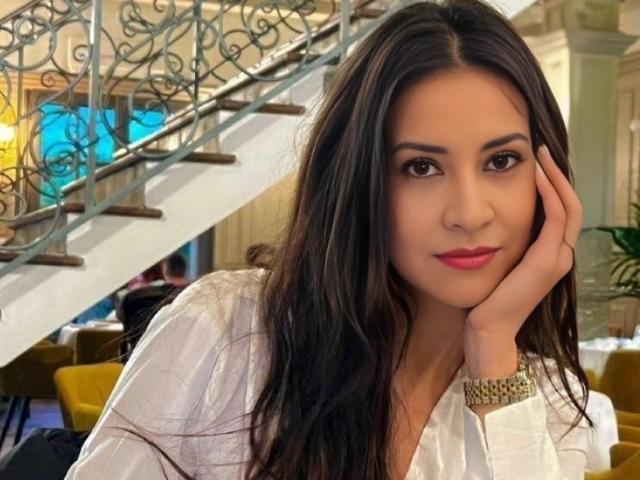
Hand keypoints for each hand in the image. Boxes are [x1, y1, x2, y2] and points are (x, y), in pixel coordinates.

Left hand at [463, 145, 582, 374]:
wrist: (488, 330)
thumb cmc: (486, 299)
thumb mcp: (499, 264)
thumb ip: (506, 244)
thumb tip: (491, 219)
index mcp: (550, 256)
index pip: (561, 212)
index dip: (553, 186)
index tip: (537, 163)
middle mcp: (561, 256)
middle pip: (570, 205)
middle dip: (558, 175)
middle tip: (542, 151)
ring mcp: (558, 259)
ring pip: (568, 208)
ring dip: (556, 179)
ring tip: (541, 156)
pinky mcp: (547, 262)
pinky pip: (555, 218)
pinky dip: (549, 194)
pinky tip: (535, 176)